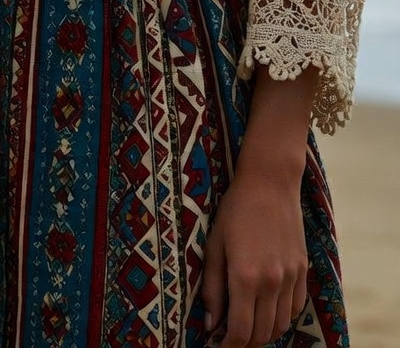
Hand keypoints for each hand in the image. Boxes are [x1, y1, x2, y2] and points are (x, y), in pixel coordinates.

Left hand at [201, 168, 307, 346]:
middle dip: (244, 343)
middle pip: (262, 334)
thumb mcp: (214, 245)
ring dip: (264, 334)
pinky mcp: (303, 269)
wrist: (270, 182)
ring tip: (248, 326)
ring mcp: (291, 277)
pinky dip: (282, 318)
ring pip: (281, 325)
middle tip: (230, 337)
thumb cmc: (235, 209)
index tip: (218, 344)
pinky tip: (268, 311)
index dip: (228, 345)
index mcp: (245, 277)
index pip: (241, 332)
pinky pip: (296, 308)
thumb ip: (212, 287)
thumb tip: (211, 323)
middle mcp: (272, 282)